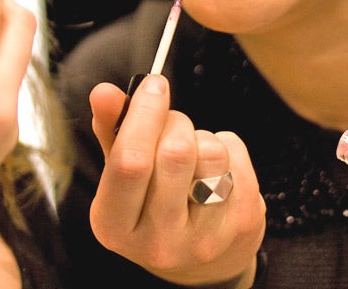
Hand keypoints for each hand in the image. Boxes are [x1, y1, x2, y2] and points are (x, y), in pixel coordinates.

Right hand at [87, 75, 265, 286]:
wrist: (200, 264)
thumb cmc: (150, 204)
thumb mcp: (120, 173)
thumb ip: (110, 129)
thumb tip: (104, 91)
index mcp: (114, 226)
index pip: (130, 161)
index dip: (144, 115)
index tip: (154, 84)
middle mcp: (158, 241)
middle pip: (175, 153)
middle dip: (175, 121)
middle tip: (171, 122)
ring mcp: (205, 238)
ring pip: (211, 153)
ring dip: (202, 136)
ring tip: (192, 151)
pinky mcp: (243, 226)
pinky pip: (237, 157)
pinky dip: (226, 146)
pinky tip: (214, 168)